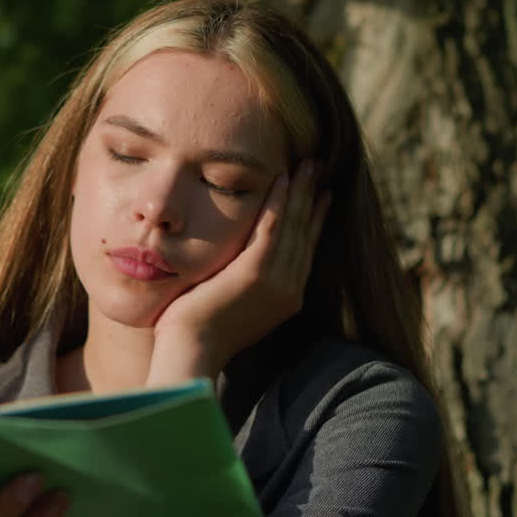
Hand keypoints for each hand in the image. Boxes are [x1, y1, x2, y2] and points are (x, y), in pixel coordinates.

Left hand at [147, 159, 330, 384]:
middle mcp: (290, 288)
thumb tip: (236, 261)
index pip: (307, 248)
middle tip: (320, 167)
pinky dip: (279, 201)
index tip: (323, 194)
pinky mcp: (256, 272)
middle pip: (306, 232)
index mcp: (287, 297)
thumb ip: (243, 280)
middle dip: (313, 196)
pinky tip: (282, 178)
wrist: (192, 352)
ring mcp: (276, 280)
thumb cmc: (200, 332)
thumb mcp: (233, 302)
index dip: (316, 218)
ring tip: (309, 163)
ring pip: (294, 225)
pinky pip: (272, 227)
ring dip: (301, 190)